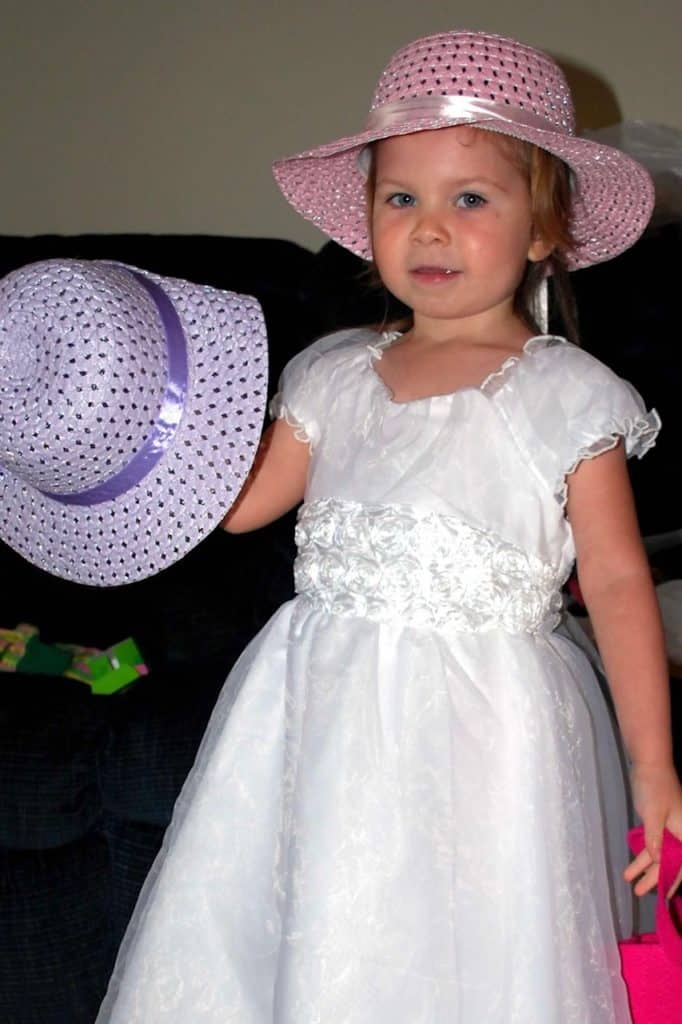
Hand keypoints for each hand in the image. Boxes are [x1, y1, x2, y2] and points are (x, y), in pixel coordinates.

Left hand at [623, 762, 681, 896]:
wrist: (650, 763)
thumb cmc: (654, 788)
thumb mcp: (653, 815)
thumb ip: (655, 840)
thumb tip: (656, 861)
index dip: (674, 880)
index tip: (664, 895)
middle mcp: (681, 833)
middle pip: (670, 861)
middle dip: (655, 877)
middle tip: (640, 893)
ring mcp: (671, 827)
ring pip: (659, 853)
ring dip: (646, 867)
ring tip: (630, 883)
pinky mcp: (660, 822)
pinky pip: (654, 843)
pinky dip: (644, 853)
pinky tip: (632, 865)